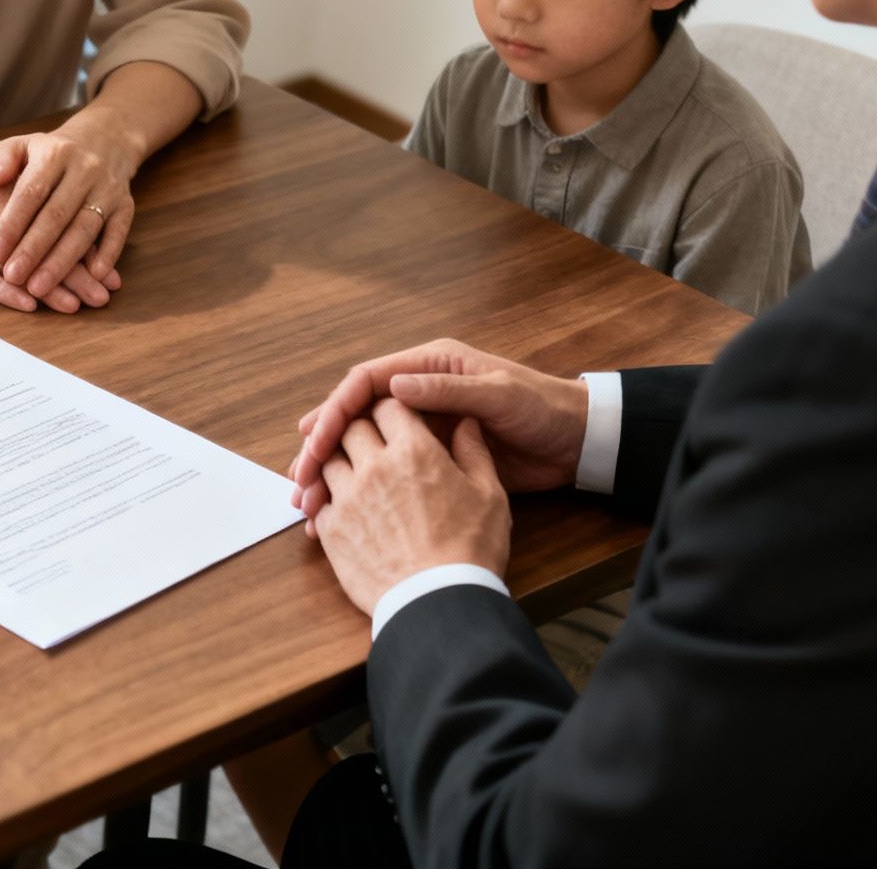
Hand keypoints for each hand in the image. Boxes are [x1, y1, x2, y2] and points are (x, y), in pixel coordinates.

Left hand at [0, 128, 136, 299]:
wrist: (105, 141)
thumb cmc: (52, 152)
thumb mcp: (24, 144)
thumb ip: (2, 158)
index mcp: (54, 154)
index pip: (30, 192)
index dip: (12, 224)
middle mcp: (84, 170)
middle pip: (57, 215)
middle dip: (34, 250)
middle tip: (13, 277)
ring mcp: (108, 189)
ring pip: (84, 229)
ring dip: (63, 262)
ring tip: (40, 288)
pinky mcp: (126, 205)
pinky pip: (119, 231)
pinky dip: (109, 254)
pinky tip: (94, 276)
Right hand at [0, 161, 121, 312]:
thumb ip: (34, 200)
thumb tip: (80, 227)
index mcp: (7, 191)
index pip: (56, 222)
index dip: (85, 249)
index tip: (108, 273)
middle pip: (41, 245)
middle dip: (74, 274)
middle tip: (101, 296)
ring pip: (14, 264)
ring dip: (46, 287)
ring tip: (75, 306)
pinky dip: (6, 291)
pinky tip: (28, 304)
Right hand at [290, 339, 587, 536]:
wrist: (577, 440)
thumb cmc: (542, 409)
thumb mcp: (498, 395)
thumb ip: (449, 390)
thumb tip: (396, 386)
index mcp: (428, 366)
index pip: (366, 382)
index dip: (334, 410)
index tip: (314, 441)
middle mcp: (417, 390)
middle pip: (354, 414)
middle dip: (321, 445)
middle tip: (299, 478)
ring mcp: (421, 425)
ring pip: (362, 445)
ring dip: (333, 471)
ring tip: (306, 500)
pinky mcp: (429, 456)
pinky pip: (384, 469)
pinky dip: (359, 487)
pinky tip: (340, 510)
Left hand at [314, 400, 510, 613]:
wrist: (438, 603)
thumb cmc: (470, 550)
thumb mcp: (489, 495)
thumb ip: (474, 452)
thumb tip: (465, 422)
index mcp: (415, 451)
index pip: (388, 405)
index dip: (391, 408)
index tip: (396, 418)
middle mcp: (374, 467)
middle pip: (350, 427)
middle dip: (359, 428)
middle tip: (370, 441)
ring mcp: (348, 497)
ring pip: (327, 459)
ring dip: (337, 459)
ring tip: (353, 472)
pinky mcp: (331, 529)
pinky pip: (318, 499)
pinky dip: (324, 495)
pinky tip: (339, 504)